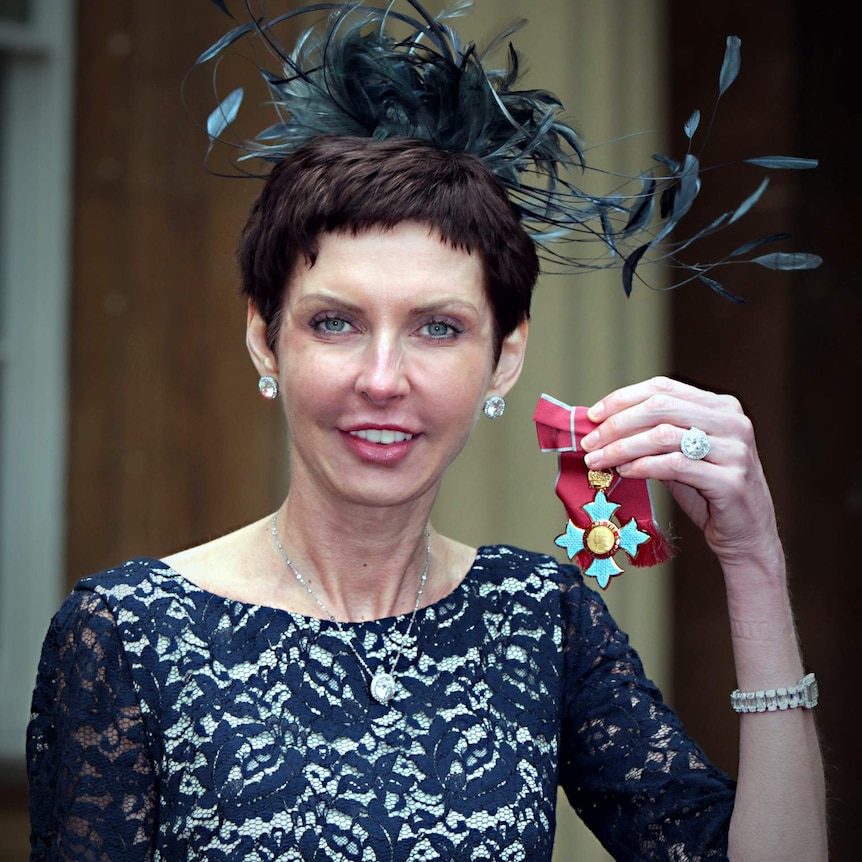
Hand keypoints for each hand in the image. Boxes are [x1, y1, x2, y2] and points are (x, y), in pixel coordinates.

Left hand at [579, 376, 779, 566]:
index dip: (623, 398)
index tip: (593, 415)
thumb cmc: (707, 493)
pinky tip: (624, 472)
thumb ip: (653, 436)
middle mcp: (732, 422)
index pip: (663, 389)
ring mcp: (734, 450)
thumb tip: (601, 428)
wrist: (745, 535)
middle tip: (589, 442)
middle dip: (616, 424)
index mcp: (720, 407)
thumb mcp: (680, 455)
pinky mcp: (730, 481)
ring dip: (622, 447)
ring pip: (664, 435)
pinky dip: (643, 466)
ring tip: (598, 460)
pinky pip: (675, 465)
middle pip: (660, 408)